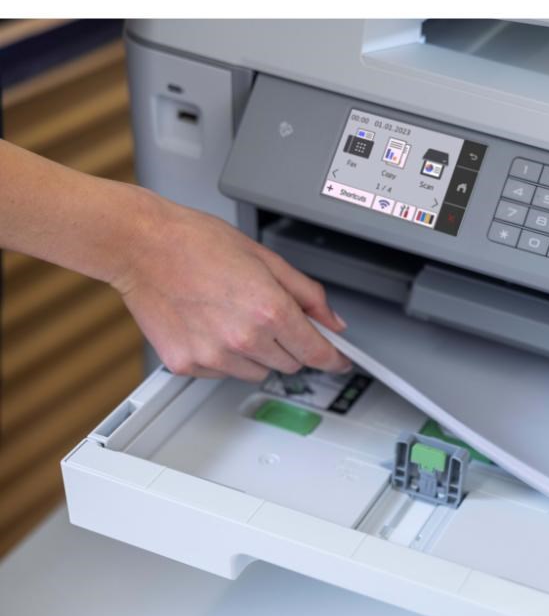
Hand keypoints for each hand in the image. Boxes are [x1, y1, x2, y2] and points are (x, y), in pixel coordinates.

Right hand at [113, 193, 351, 381]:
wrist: (141, 245)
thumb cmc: (196, 243)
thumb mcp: (265, 258)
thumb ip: (307, 294)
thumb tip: (332, 321)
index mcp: (269, 309)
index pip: (316, 351)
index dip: (333, 358)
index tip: (339, 362)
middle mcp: (244, 337)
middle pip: (290, 363)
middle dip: (289, 344)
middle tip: (267, 316)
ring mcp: (214, 355)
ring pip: (257, 371)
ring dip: (255, 352)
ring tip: (231, 315)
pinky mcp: (187, 364)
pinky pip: (223, 372)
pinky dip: (223, 356)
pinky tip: (208, 324)